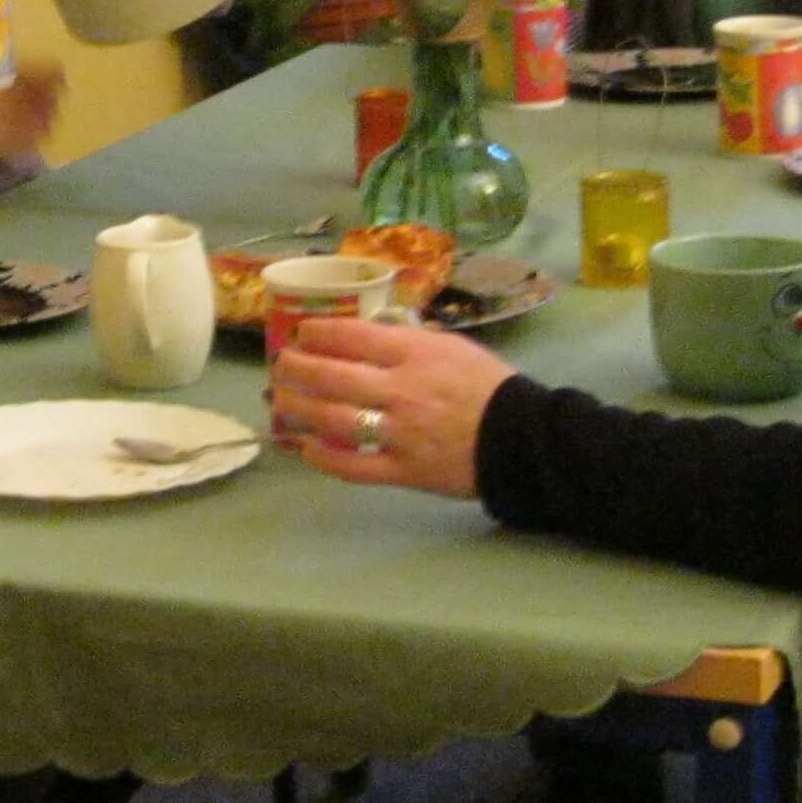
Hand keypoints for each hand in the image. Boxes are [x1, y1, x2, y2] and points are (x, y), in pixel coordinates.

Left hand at [269, 317, 508, 499]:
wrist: (522, 439)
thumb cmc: (489, 386)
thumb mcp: (453, 346)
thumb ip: (411, 339)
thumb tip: (369, 331)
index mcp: (414, 354)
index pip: (350, 336)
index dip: (316, 333)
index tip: (301, 334)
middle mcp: (400, 390)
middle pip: (330, 376)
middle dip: (295, 369)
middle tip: (279, 367)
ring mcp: (398, 433)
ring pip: (332, 420)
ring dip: (297, 411)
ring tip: (279, 405)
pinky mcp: (402, 471)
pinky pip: (352, 467)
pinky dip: (324, 457)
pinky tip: (306, 449)